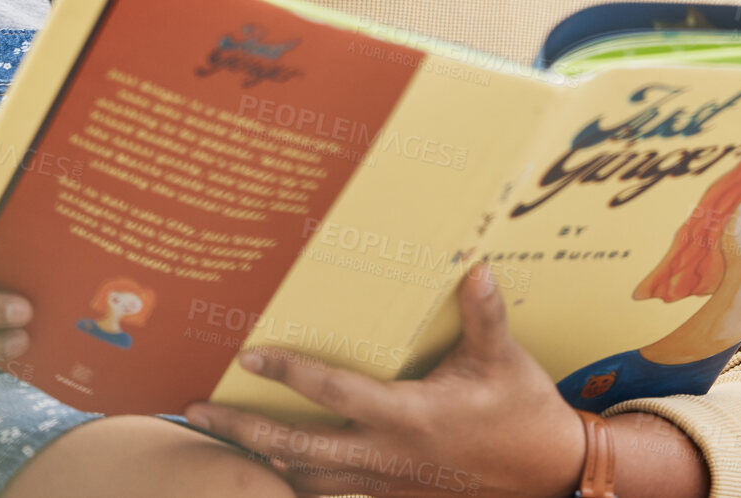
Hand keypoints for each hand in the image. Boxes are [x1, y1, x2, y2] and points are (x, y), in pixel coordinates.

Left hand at [184, 264, 585, 497]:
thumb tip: (474, 266)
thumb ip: (484, 315)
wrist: (546, 476)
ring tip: (214, 441)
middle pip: (295, 449)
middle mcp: (386, 455)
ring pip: (304, 481)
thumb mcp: (503, 359)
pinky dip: (293, 482)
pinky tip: (266, 469)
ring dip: (257, 460)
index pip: (335, 392)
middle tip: (194, 412)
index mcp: (409, 415)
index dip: (289, 374)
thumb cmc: (522, 411)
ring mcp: (384, 483)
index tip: (248, 357)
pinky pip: (330, 494)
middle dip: (241, 432)